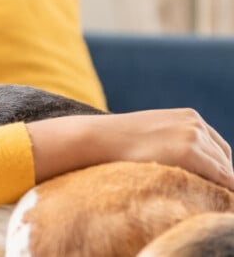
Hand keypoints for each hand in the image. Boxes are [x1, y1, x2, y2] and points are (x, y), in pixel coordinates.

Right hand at [27, 109, 233, 189]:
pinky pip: (222, 178)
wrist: (97, 138)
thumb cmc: (118, 141)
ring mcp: (193, 135)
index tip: (212, 184)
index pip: (218, 147)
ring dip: (219, 186)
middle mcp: (195, 123)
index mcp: (188, 116)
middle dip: (220, 177)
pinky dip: (224, 190)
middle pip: (223, 158)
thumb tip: (185, 163)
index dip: (218, 167)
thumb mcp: (152, 133)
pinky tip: (215, 200)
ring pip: (223, 170)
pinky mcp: (189, 151)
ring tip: (208, 201)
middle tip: (209, 195)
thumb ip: (173, 140)